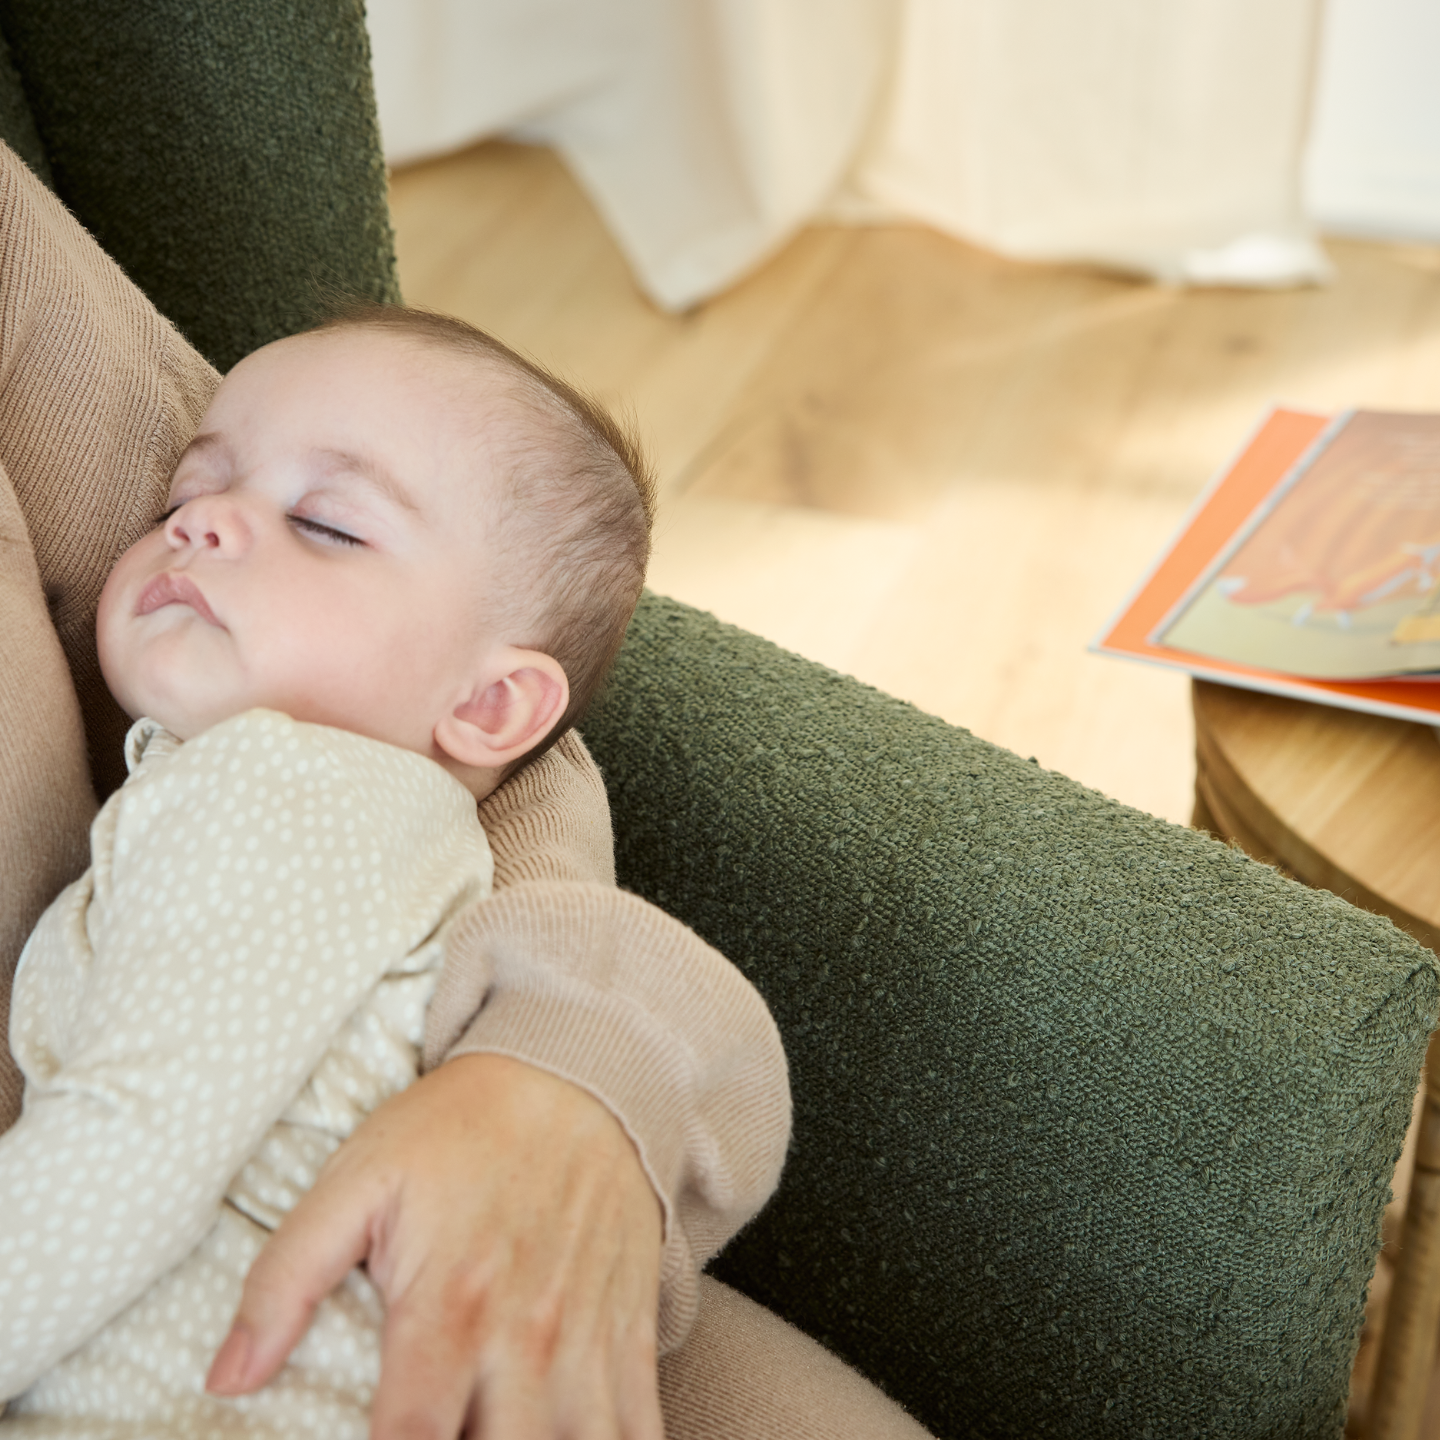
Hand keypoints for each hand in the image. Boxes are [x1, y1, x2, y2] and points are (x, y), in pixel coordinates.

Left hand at [205, 1053, 665, 1439]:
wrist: (580, 1075)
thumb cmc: (462, 1128)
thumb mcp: (359, 1179)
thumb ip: (286, 1278)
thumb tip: (225, 1379)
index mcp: (449, 1308)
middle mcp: (527, 1338)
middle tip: (440, 1438)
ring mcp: (588, 1341)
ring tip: (495, 1438)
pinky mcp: (633, 1334)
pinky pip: (642, 1429)